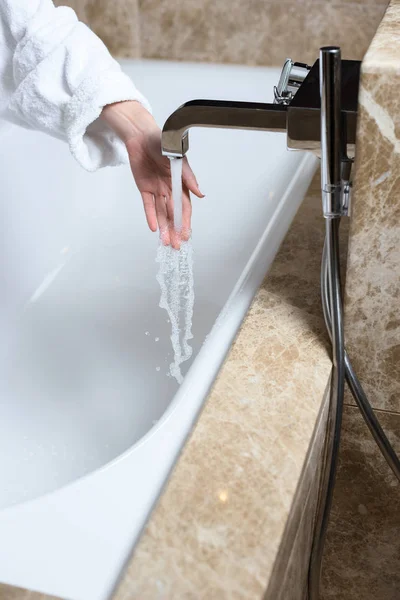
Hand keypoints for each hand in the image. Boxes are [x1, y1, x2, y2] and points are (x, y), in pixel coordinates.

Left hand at [101, 100, 203, 248]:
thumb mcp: (178, 159)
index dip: (185, 222)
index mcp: (180, 183)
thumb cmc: (164, 143)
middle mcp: (170, 189)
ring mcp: (157, 190)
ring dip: (164, 228)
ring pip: (161, 213)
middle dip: (175, 230)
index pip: (184, 207)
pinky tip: (154, 229)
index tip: (186, 235)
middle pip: (173, 214)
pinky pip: (148, 206)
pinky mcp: (144, 188)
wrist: (141, 135)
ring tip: (165, 243)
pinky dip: (150, 217)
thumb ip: (188, 178)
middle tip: (176, 245)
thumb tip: (200, 194)